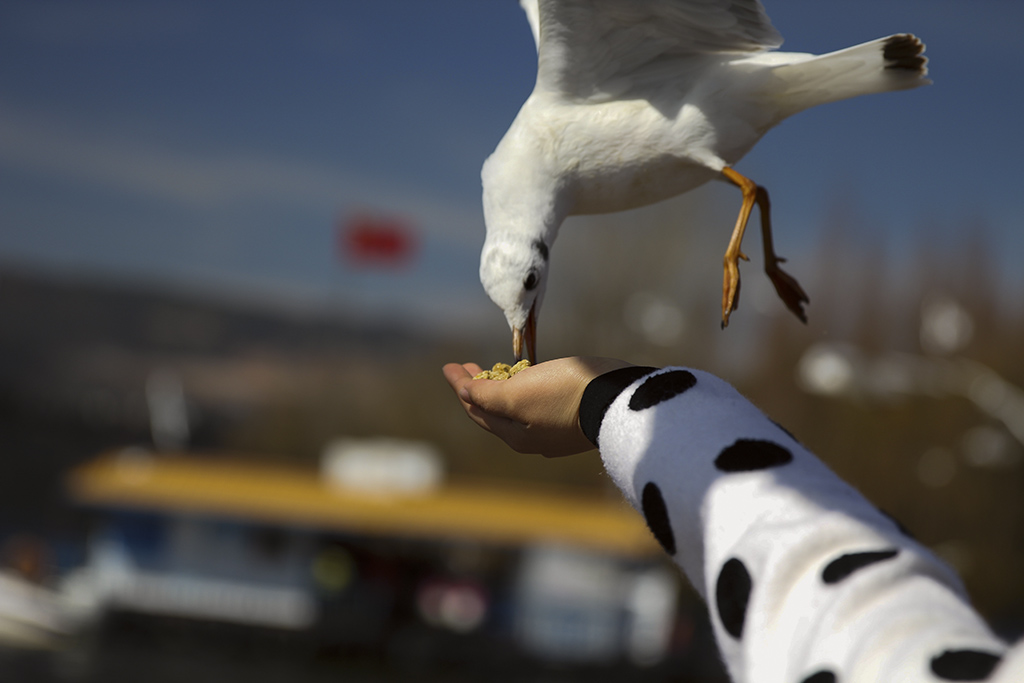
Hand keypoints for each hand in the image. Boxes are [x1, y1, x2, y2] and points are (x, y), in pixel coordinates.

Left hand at [442, 357, 633, 456]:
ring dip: (499, 388)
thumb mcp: (519, 393)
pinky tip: (526, 380)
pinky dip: (522, 391)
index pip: (477, 409)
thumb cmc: (565, 393)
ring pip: (516, 409)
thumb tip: (463, 393)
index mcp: (515, 435)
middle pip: (494, 411)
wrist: (619, 398)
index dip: (460, 386)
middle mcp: (532, 438)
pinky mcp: (573, 418)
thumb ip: (487, 396)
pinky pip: (536, 405)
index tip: (448, 366)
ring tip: (490, 370)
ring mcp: (553, 431)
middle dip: (476, 388)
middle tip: (464, 366)